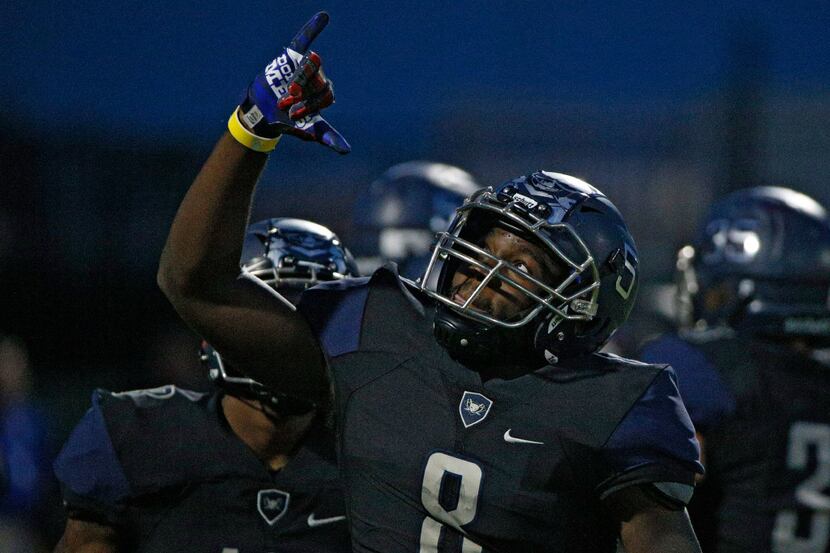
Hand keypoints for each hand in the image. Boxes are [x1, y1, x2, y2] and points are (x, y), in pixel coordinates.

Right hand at [239, 12, 349, 153]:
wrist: (263, 114)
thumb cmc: (289, 121)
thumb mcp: (309, 130)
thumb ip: (329, 136)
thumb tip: (347, 150)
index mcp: (324, 93)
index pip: (327, 95)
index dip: (312, 106)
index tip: (297, 115)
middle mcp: (318, 78)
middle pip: (318, 82)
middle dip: (302, 97)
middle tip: (287, 104)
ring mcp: (305, 67)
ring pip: (308, 68)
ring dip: (298, 81)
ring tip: (285, 92)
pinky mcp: (290, 57)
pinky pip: (304, 40)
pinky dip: (313, 28)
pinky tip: (324, 16)